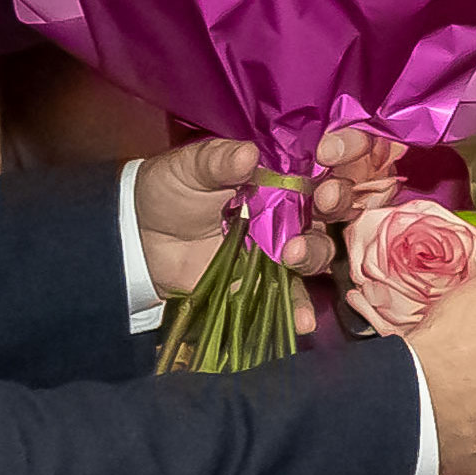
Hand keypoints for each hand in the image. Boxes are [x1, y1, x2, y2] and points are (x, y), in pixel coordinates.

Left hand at [135, 128, 402, 330]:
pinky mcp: (265, 282)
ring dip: (314, 253)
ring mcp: (280, 249)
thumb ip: (218, 160)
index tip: (328, 160)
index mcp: (278, 176)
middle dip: (335, 205)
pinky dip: (299, 309)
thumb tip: (249, 154)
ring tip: (293, 256)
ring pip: (317, 251)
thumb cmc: (171, 190)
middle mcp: (289, 211)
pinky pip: (291, 296)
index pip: (320, 166)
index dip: (337, 163)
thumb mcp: (191, 167)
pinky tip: (302, 320)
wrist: (139, 238)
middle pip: (330, 209)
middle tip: (322, 203)